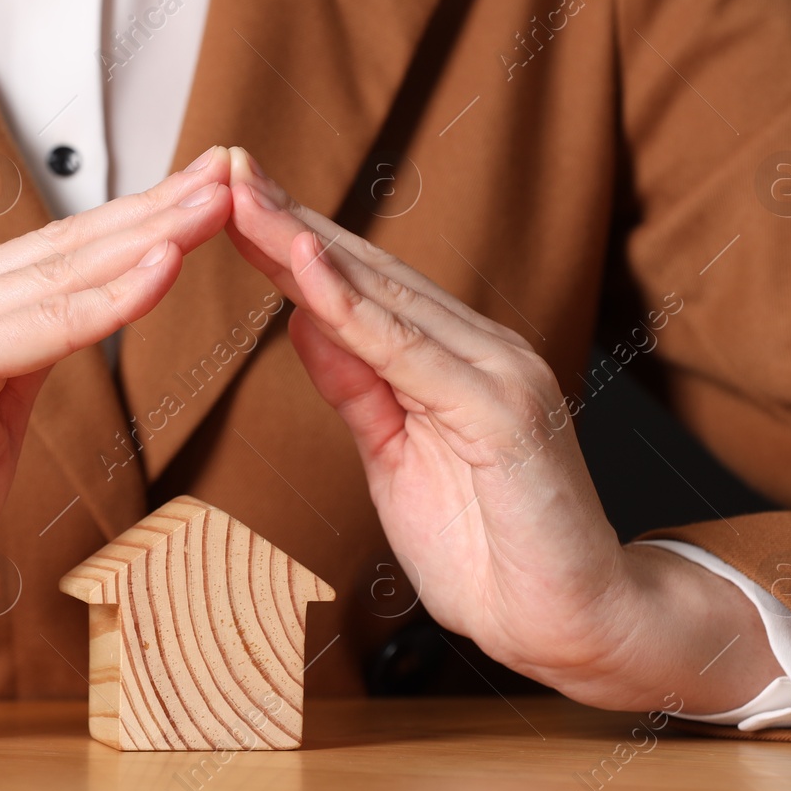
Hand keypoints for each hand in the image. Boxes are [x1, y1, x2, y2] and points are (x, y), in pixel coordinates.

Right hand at [0, 148, 234, 689]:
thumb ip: (23, 364)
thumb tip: (82, 320)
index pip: (50, 257)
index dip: (127, 223)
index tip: (195, 196)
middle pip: (60, 249)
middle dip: (151, 209)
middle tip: (224, 170)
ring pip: (55, 276)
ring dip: (145, 237)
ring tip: (213, 202)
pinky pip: (37, 331)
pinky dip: (107, 300)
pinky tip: (163, 266)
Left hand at [225, 148, 778, 714]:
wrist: (569, 623)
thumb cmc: (489, 549)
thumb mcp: (394, 457)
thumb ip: (357, 386)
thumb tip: (304, 321)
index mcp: (454, 360)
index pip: (357, 287)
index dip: (290, 241)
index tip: (228, 200)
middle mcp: (480, 349)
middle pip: (365, 272)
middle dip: (286, 219)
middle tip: (221, 167)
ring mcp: (497, 373)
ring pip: (383, 297)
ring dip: (304, 244)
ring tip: (244, 197)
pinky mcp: (502, 411)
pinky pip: (410, 353)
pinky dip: (354, 310)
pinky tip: (306, 271)